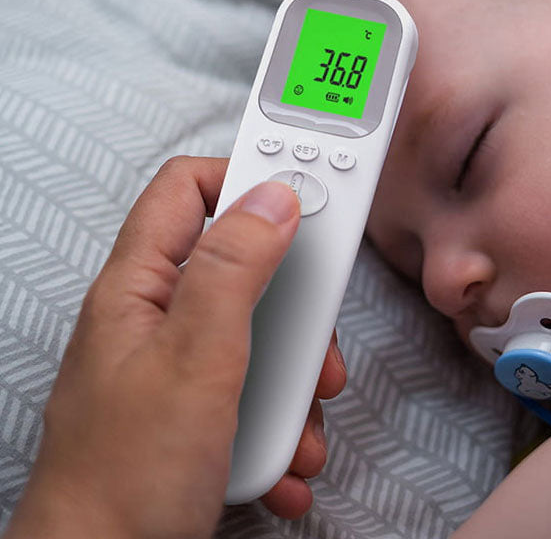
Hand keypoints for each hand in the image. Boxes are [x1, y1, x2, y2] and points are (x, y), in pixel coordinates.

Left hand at [5, 156, 346, 538]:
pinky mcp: (198, 408)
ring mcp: (179, 365)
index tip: (302, 197)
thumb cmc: (123, 479)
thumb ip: (235, 269)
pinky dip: (282, 416)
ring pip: (260, 333)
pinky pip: (256, 388)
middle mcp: (159, 317)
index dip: (244, 179)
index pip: (188, 189)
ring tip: (304, 410)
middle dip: (293, 297)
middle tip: (318, 322)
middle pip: (241, 264)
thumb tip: (273, 198)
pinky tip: (285, 450)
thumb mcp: (196, 358)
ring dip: (296, 371)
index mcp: (142, 286)